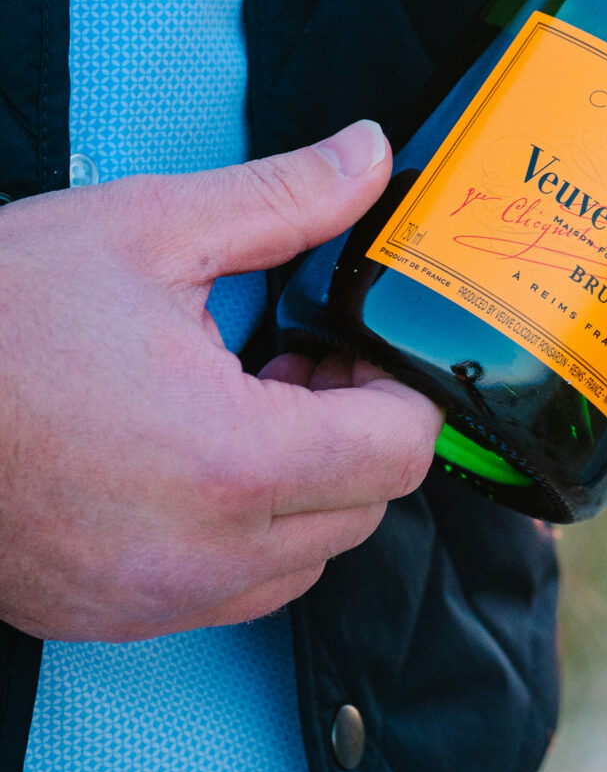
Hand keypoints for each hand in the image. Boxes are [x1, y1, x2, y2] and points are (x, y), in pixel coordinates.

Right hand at [0, 122, 440, 642]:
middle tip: (299, 352)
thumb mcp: (152, 228)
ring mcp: (154, 598)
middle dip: (354, 428)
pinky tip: (191, 451)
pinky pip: (227, 594)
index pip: (401, 449)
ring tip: (246, 396)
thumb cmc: (0, 315)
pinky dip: (241, 533)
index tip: (352, 336)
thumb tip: (371, 155)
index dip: (399, 382)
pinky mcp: (109, 615)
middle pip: (364, 509)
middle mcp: (205, 553)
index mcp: (233, 459)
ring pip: (302, 562)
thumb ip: (286, 198)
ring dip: (304, 486)